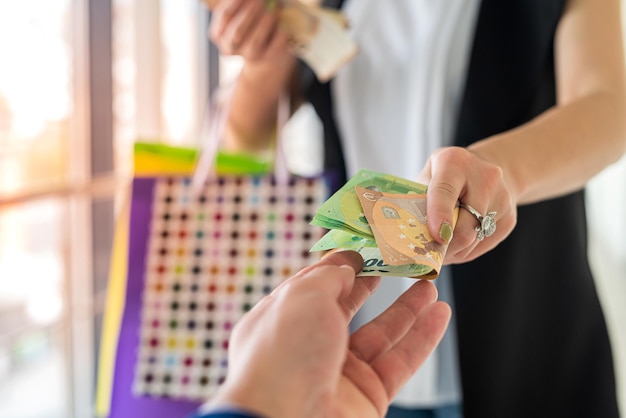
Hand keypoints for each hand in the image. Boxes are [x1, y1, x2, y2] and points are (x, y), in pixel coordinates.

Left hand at [206, 251, 450, 417]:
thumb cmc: (282, 356)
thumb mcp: (302, 296)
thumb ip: (329, 276)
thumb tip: (346, 264)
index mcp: (282, 318)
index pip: (316, 284)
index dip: (343, 263)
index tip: (368, 245)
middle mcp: (309, 344)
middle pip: (350, 307)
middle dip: (376, 282)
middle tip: (401, 261)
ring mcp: (338, 371)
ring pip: (381, 334)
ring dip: (408, 309)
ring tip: (430, 284)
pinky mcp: (366, 396)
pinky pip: (400, 361)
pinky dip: (423, 338)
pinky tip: (440, 315)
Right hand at [209, 0, 290, 61]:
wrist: (265, 53)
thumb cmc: (252, 25)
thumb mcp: (242, 14)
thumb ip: (245, 4)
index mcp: (218, 34)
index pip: (225, 15)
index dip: (237, 2)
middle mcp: (229, 48)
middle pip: (238, 30)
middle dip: (250, 12)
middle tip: (261, 0)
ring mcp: (248, 56)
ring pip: (254, 41)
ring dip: (264, 23)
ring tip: (273, 9)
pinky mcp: (266, 59)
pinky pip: (274, 47)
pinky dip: (279, 35)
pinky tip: (284, 25)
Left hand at [418, 146, 516, 263]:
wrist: (490, 168)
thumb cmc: (448, 175)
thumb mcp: (428, 175)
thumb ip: (419, 199)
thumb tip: (404, 233)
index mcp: (455, 163)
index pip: (445, 191)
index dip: (439, 216)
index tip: (435, 237)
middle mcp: (484, 178)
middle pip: (465, 226)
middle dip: (443, 246)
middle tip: (426, 255)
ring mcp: (501, 199)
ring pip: (473, 241)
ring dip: (452, 252)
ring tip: (438, 250)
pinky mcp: (509, 219)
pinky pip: (482, 246)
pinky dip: (465, 251)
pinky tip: (455, 244)